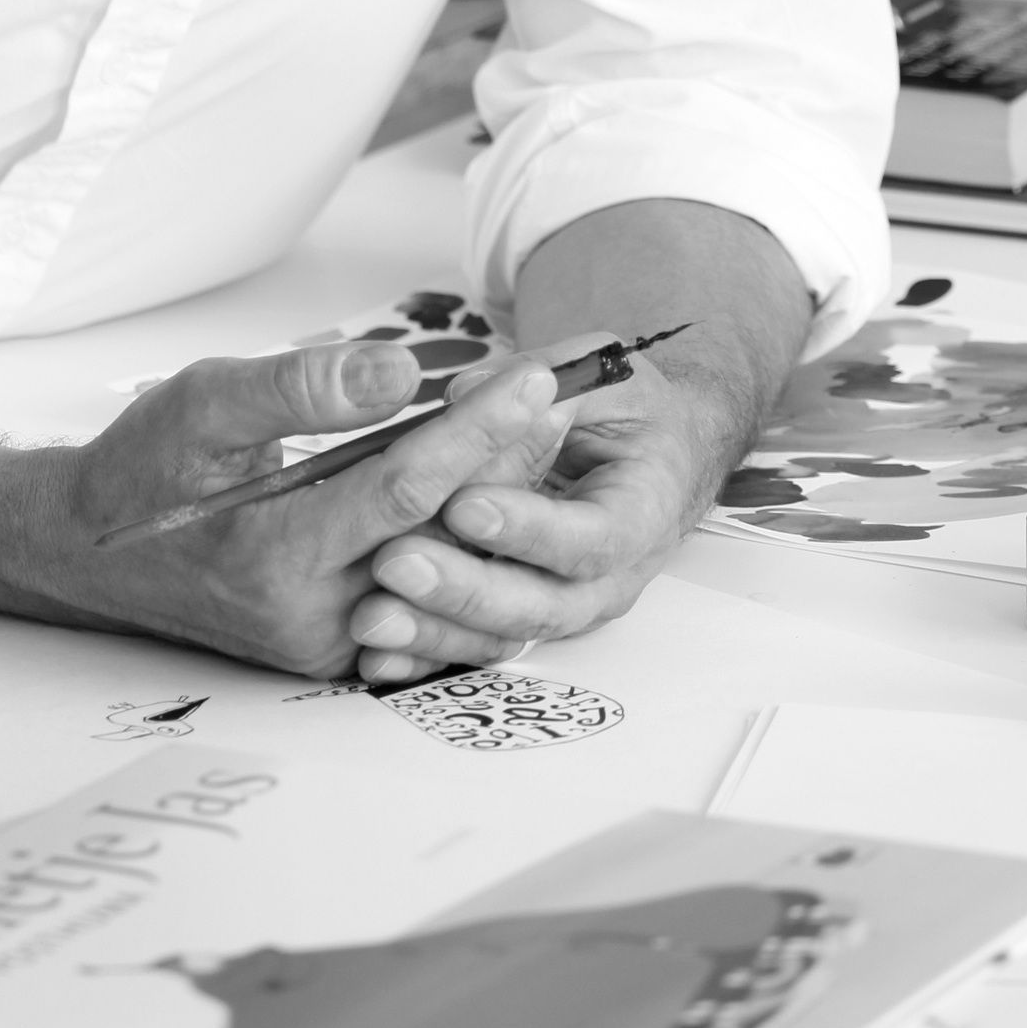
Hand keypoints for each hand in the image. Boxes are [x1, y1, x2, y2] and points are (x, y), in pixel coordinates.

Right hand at [0, 341, 569, 678]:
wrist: (91, 552)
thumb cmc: (144, 466)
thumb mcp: (204, 404)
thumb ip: (300, 388)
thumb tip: (399, 370)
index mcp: (276, 560)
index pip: (405, 491)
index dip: (476, 431)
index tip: (531, 378)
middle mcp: (312, 619)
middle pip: (441, 537)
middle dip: (507, 463)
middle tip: (561, 396)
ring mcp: (329, 644)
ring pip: (442, 571)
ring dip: (497, 502)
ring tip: (543, 433)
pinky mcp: (338, 649)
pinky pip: (423, 594)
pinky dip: (464, 539)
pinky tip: (496, 484)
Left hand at [345, 342, 743, 683]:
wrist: (656, 462)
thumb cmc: (633, 411)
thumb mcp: (604, 371)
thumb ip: (541, 374)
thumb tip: (463, 392)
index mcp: (640, 514)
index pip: (588, 537)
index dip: (527, 528)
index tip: (461, 504)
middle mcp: (608, 579)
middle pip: (542, 605)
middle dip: (466, 590)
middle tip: (395, 562)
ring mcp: (566, 607)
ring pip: (503, 635)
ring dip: (435, 631)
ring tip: (369, 615)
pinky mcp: (523, 618)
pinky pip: (476, 647)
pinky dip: (426, 654)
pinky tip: (374, 656)